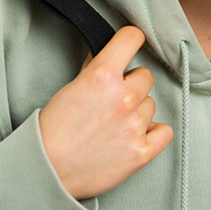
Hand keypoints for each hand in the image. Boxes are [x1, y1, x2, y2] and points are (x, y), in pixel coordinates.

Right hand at [37, 25, 171, 199]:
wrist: (46, 171)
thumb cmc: (51, 131)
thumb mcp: (69, 89)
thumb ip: (94, 71)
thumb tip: (109, 56)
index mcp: (102, 76)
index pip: (132, 38)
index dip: (130, 40)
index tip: (130, 45)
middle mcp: (123, 98)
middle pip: (145, 77)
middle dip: (131, 85)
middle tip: (112, 100)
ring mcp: (135, 126)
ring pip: (151, 104)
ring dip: (138, 111)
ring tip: (114, 125)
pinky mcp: (142, 151)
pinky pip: (164, 131)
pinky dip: (153, 133)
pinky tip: (135, 136)